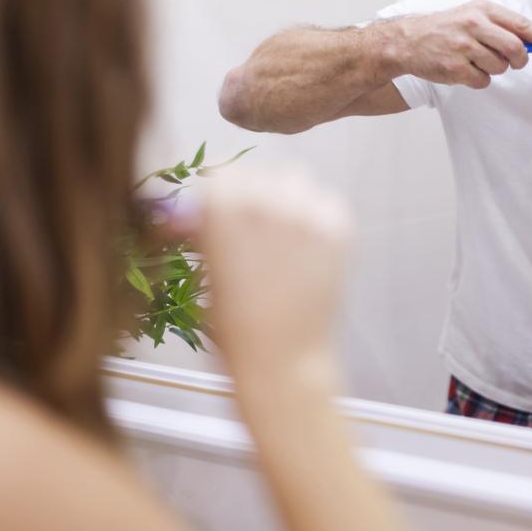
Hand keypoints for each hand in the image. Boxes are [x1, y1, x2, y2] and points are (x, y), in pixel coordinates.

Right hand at [190, 168, 351, 379]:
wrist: (281, 358)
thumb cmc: (234, 324)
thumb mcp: (206, 269)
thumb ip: (204, 231)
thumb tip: (193, 213)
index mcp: (221, 207)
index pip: (219, 172)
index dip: (218, 192)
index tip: (218, 208)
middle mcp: (265, 199)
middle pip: (257, 174)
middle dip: (250, 196)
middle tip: (250, 228)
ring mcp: (306, 211)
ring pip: (294, 180)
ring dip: (285, 198)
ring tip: (281, 234)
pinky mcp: (338, 227)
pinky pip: (326, 200)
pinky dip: (317, 214)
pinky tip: (307, 246)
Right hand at [388, 0, 531, 88]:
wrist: (409, 41)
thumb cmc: (447, 29)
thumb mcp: (473, 16)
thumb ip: (501, 26)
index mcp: (482, 10)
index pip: (520, 24)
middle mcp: (474, 25)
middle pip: (515, 48)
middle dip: (520, 59)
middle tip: (514, 62)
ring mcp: (463, 47)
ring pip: (499, 67)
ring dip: (494, 69)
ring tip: (476, 61)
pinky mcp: (455, 68)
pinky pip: (483, 81)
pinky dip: (478, 80)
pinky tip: (465, 70)